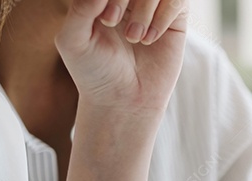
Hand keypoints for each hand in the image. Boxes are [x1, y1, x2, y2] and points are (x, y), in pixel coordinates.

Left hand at [56, 0, 187, 112]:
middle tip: (112, 22)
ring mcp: (152, 6)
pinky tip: (150, 39)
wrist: (123, 100)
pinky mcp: (175, 20)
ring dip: (145, 9)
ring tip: (134, 38)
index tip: (104, 18)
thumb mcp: (73, 40)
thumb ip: (80, 9)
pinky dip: (163, 16)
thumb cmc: (94, 72)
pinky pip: (177, 1)